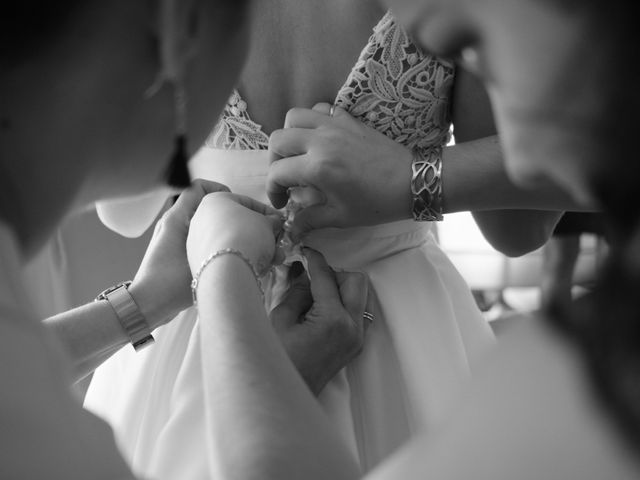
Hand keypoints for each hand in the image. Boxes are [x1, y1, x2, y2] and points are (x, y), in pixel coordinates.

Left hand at [129, 179, 229, 329]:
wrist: (148, 306)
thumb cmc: (169, 281)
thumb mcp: (195, 255)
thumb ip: (215, 232)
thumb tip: (240, 222)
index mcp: (176, 218)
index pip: (199, 187)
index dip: (220, 189)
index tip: (237, 204)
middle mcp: (174, 223)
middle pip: (204, 205)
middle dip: (226, 211)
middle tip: (246, 224)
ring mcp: (175, 239)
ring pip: (204, 222)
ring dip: (222, 227)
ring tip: (241, 240)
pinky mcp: (178, 253)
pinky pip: (199, 237)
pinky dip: (214, 240)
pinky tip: (227, 256)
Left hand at [187, 192, 282, 275]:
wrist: (227, 270)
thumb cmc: (246, 236)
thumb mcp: (267, 223)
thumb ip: (271, 220)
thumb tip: (273, 222)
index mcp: (214, 200)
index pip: (246, 202)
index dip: (267, 213)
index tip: (278, 222)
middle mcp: (201, 219)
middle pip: (238, 225)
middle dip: (261, 235)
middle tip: (275, 242)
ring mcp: (197, 243)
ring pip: (233, 244)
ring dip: (255, 250)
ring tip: (273, 259)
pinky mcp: (198, 263)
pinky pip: (224, 259)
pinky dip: (241, 262)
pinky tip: (258, 269)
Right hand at [267, 103, 413, 240]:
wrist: (412, 181)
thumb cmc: (378, 203)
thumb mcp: (342, 217)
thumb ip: (311, 220)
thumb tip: (292, 230)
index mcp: (317, 167)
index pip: (278, 173)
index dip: (274, 191)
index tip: (283, 203)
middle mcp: (321, 141)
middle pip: (278, 139)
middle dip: (275, 161)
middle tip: (286, 178)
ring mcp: (334, 125)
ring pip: (294, 117)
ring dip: (289, 135)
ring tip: (298, 153)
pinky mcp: (347, 119)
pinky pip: (319, 109)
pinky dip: (312, 120)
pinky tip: (319, 138)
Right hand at [270, 249, 370, 395]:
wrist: (285, 397)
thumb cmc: (277, 360)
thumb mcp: (280, 320)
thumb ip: (296, 291)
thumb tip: (304, 270)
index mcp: (333, 320)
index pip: (327, 278)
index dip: (315, 260)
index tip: (305, 251)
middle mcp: (352, 328)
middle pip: (355, 281)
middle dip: (334, 274)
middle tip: (311, 279)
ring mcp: (358, 338)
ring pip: (360, 295)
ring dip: (340, 288)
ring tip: (314, 295)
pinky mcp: (356, 344)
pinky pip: (357, 311)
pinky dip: (343, 303)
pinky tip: (321, 309)